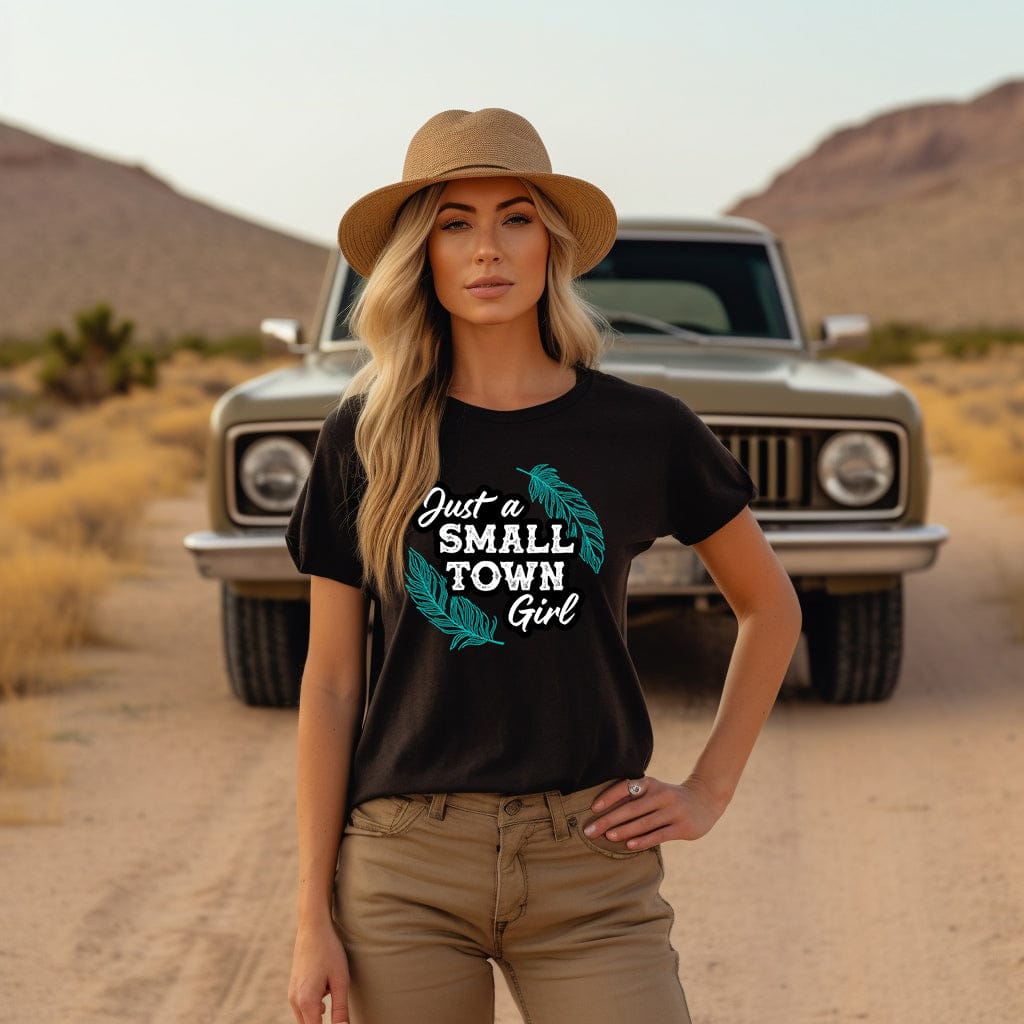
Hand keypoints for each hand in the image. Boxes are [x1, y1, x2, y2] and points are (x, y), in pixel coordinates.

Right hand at [288, 917, 349, 1023]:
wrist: (313, 927)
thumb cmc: (329, 951)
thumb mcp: (341, 981)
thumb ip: (341, 1010)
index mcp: (306, 1002)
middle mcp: (295, 1001)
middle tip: (336, 1008)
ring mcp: (292, 993)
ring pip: (306, 1017)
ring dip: (318, 1015)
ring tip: (331, 990)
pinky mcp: (294, 986)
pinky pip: (303, 1006)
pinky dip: (315, 1006)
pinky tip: (326, 988)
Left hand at [585, 775, 726, 849]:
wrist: (705, 800)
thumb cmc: (669, 798)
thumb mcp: (654, 791)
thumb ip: (635, 798)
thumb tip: (603, 811)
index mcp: (651, 783)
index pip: (626, 788)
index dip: (609, 797)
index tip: (593, 808)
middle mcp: (661, 795)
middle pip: (631, 808)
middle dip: (608, 819)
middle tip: (590, 830)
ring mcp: (673, 811)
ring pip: (644, 823)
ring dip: (624, 830)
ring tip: (607, 837)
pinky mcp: (682, 827)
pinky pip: (659, 835)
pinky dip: (643, 840)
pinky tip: (629, 845)